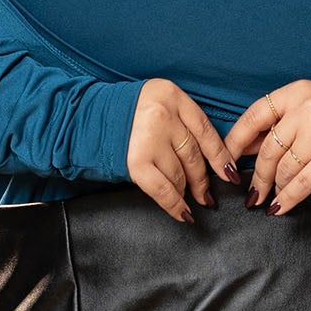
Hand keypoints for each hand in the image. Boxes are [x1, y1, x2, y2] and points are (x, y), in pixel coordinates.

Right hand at [127, 78, 238, 225]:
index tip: (229, 173)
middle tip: (207, 195)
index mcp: (171, 95)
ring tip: (189, 201)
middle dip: (202, 180)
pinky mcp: (136, 161)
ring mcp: (150, 138)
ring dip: (185, 192)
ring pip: (179, 173)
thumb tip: (208, 159)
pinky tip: (183, 214)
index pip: (205, 130)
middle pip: (193, 155)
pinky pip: (163, 189)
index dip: (220, 156)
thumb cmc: (120, 115)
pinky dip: (174, 205)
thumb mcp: (154, 104)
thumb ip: (178, 121)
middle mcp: (163, 114)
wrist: (82, 118)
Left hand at [224, 81, 310, 214]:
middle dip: (257, 176)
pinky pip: (301, 184)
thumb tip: (241, 149)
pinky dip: (287, 199)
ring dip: (275, 187)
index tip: (226, 160)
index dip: (235, 142)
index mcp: (296, 92)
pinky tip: (279, 208)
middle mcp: (307, 109)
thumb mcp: (302, 111)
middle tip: (252, 192)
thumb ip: (273, 125)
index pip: (254, 117)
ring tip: (271, 195)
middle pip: (268, 149)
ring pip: (283, 169)